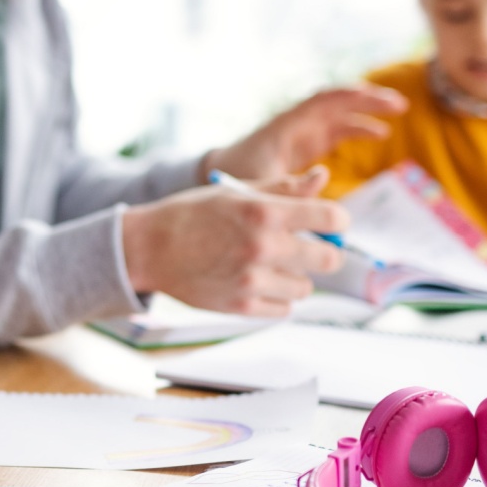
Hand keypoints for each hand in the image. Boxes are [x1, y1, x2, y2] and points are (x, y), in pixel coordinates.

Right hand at [121, 170, 346, 317]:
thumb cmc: (193, 214)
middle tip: (306, 249)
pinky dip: (275, 298)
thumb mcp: (236, 192)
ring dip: (295, 277)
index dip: (336, 221)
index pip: (331, 219)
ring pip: (305, 287)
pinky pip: (283, 308)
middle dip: (323, 252)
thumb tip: (322, 178)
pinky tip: (255, 282)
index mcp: (264, 212)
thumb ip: (283, 188)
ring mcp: (252, 280)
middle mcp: (262, 247)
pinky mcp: (241, 307)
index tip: (328, 223)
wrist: (150, 248)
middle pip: (329, 259)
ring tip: (270, 266)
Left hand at [204, 84, 406, 180]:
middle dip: (367, 99)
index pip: (321, 101)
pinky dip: (358, 127)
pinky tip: (379, 133)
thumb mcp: (258, 184)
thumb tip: (324, 177)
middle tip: (399, 104)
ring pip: (339, 114)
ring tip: (398, 113)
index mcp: (285, 126)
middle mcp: (296, 124)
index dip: (350, 96)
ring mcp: (301, 133)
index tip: (377, 96)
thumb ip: (288, 185)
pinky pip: (336, 130)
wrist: (215, 176)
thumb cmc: (234, 178)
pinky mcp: (305, 146)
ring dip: (367, 110)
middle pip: (336, 102)